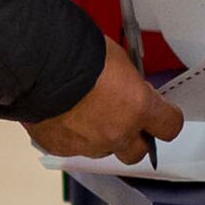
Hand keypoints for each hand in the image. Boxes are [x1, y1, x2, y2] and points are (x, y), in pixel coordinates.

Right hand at [25, 37, 184, 165]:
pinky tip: (63, 115)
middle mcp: (117, 132)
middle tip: (124, 120)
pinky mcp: (62, 148)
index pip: (169, 127)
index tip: (161, 115)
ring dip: (101, 137)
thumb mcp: (117, 59)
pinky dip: (72, 136)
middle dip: (133, 138)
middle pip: (137, 152)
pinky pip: (74, 148)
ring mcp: (89, 145)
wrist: (35, 63)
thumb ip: (129, 84)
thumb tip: (129, 89)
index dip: (165, 120)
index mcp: (138, 107)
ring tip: (86, 112)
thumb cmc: (75, 52)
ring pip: (103, 150)